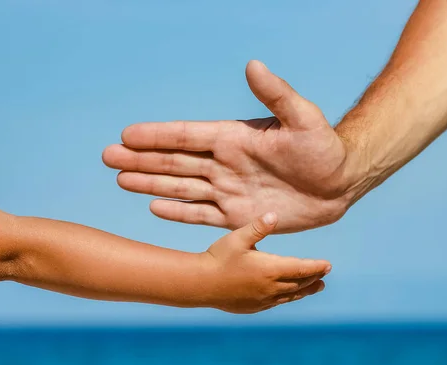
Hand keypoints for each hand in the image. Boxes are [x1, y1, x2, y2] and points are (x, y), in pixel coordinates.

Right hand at [103, 60, 362, 232]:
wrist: (339, 183)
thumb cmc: (324, 148)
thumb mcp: (304, 118)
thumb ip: (276, 95)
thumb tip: (253, 65)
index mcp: (233, 138)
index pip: (186, 135)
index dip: (156, 135)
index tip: (126, 134)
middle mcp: (224, 163)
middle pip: (174, 161)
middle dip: (141, 159)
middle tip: (107, 156)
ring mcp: (228, 190)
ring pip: (180, 187)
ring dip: (150, 183)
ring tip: (121, 180)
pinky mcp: (237, 216)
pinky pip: (201, 214)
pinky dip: (178, 212)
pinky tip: (154, 207)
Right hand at [198, 212, 329, 313]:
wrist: (201, 284)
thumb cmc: (218, 257)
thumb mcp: (238, 238)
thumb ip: (258, 227)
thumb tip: (274, 215)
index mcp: (270, 269)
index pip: (301, 268)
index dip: (316, 266)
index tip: (328, 265)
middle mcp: (271, 287)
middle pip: (299, 283)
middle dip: (313, 277)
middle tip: (325, 273)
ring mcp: (263, 299)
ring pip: (291, 295)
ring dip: (305, 290)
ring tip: (316, 287)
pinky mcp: (254, 307)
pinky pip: (277, 302)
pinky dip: (288, 297)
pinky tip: (288, 295)